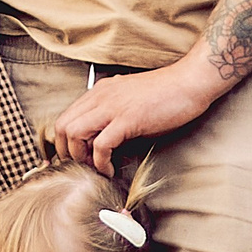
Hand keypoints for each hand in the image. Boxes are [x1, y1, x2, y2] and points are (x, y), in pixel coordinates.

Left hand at [50, 52, 226, 175]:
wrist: (189, 83)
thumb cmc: (166, 95)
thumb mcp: (129, 103)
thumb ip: (112, 117)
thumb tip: (101, 142)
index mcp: (100, 92)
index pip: (65, 117)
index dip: (64, 142)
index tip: (74, 158)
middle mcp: (101, 96)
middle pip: (62, 126)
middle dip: (66, 152)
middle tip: (82, 165)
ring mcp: (112, 106)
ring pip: (74, 133)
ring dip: (80, 157)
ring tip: (94, 167)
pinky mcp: (127, 119)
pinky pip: (100, 145)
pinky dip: (100, 162)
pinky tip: (109, 169)